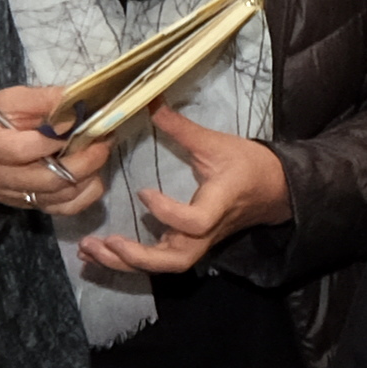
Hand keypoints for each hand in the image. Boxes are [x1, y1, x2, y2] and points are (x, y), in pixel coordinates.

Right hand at [0, 85, 119, 216]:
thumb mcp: (8, 99)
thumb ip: (43, 100)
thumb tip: (81, 102)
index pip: (22, 150)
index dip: (56, 140)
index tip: (80, 123)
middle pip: (46, 180)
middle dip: (84, 161)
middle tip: (104, 140)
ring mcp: (8, 196)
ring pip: (58, 198)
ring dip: (88, 177)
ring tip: (100, 154)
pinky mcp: (21, 206)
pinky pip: (59, 210)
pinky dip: (83, 196)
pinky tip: (92, 176)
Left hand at [79, 107, 293, 273]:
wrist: (276, 190)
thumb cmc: (249, 165)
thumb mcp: (218, 143)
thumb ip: (182, 128)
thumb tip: (151, 101)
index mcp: (218, 205)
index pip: (195, 222)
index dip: (168, 213)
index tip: (144, 191)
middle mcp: (207, 232)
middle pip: (175, 260)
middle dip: (137, 256)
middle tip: (105, 241)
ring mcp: (198, 241)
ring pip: (163, 266)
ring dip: (125, 262)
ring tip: (90, 249)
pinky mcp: (189, 243)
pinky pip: (159, 260)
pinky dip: (127, 260)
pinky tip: (99, 252)